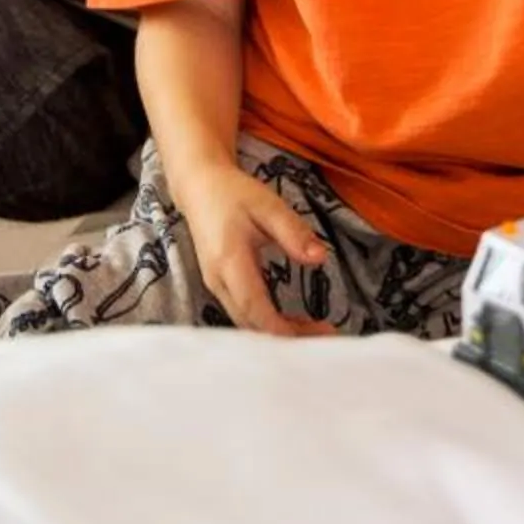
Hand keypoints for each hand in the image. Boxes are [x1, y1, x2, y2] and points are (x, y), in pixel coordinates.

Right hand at [163, 154, 335, 338]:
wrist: (199, 187)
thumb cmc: (233, 194)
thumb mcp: (268, 206)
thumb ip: (294, 232)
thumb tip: (320, 259)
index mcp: (229, 262)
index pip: (255, 307)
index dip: (283, 328)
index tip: (315, 336)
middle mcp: (218, 281)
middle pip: (251, 324)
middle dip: (287, 336)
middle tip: (324, 337)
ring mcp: (215, 286)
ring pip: (246, 323)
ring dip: (278, 332)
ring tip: (313, 332)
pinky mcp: (219, 286)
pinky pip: (243, 314)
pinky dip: (267, 324)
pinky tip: (291, 322)